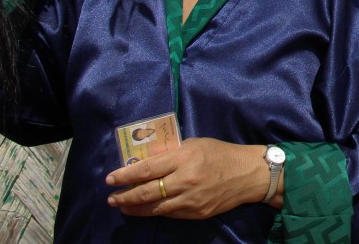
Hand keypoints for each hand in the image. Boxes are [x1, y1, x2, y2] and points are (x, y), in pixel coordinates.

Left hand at [106, 138, 270, 218]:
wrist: (248, 174)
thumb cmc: (220, 153)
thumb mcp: (195, 144)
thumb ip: (171, 153)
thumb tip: (146, 161)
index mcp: (184, 158)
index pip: (146, 169)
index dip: (125, 175)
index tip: (110, 179)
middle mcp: (185, 180)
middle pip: (147, 192)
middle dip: (124, 196)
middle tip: (111, 198)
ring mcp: (191, 199)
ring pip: (155, 208)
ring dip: (135, 208)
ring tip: (122, 206)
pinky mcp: (197, 213)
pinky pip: (170, 214)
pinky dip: (155, 211)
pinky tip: (146, 209)